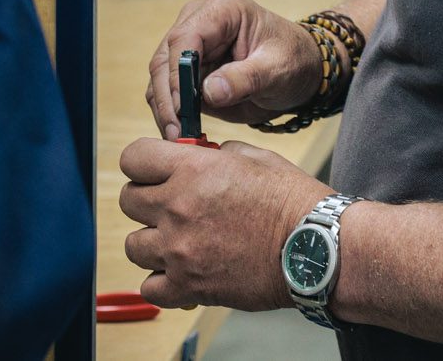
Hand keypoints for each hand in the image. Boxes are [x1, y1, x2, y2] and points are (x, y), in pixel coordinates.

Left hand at [118, 138, 332, 311]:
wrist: (315, 248)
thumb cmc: (292, 202)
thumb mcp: (254, 157)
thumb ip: (215, 155)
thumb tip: (198, 157)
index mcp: (192, 170)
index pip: (133, 157)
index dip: (143, 162)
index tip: (153, 170)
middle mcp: (178, 208)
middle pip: (128, 200)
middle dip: (146, 199)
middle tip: (169, 205)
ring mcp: (180, 250)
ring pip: (132, 245)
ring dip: (151, 242)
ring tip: (178, 241)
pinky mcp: (188, 286)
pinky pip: (149, 286)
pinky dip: (161, 281)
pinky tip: (181, 271)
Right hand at [145, 0, 323, 134]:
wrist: (302, 69)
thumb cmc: (295, 60)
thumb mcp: (278, 70)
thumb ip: (245, 78)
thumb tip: (209, 92)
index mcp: (223, 10)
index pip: (185, 38)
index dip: (177, 73)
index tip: (183, 107)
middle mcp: (199, 21)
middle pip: (165, 58)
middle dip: (167, 97)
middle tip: (176, 132)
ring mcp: (191, 44)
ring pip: (160, 76)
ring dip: (165, 108)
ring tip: (179, 138)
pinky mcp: (188, 67)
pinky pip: (168, 90)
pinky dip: (170, 111)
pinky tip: (181, 133)